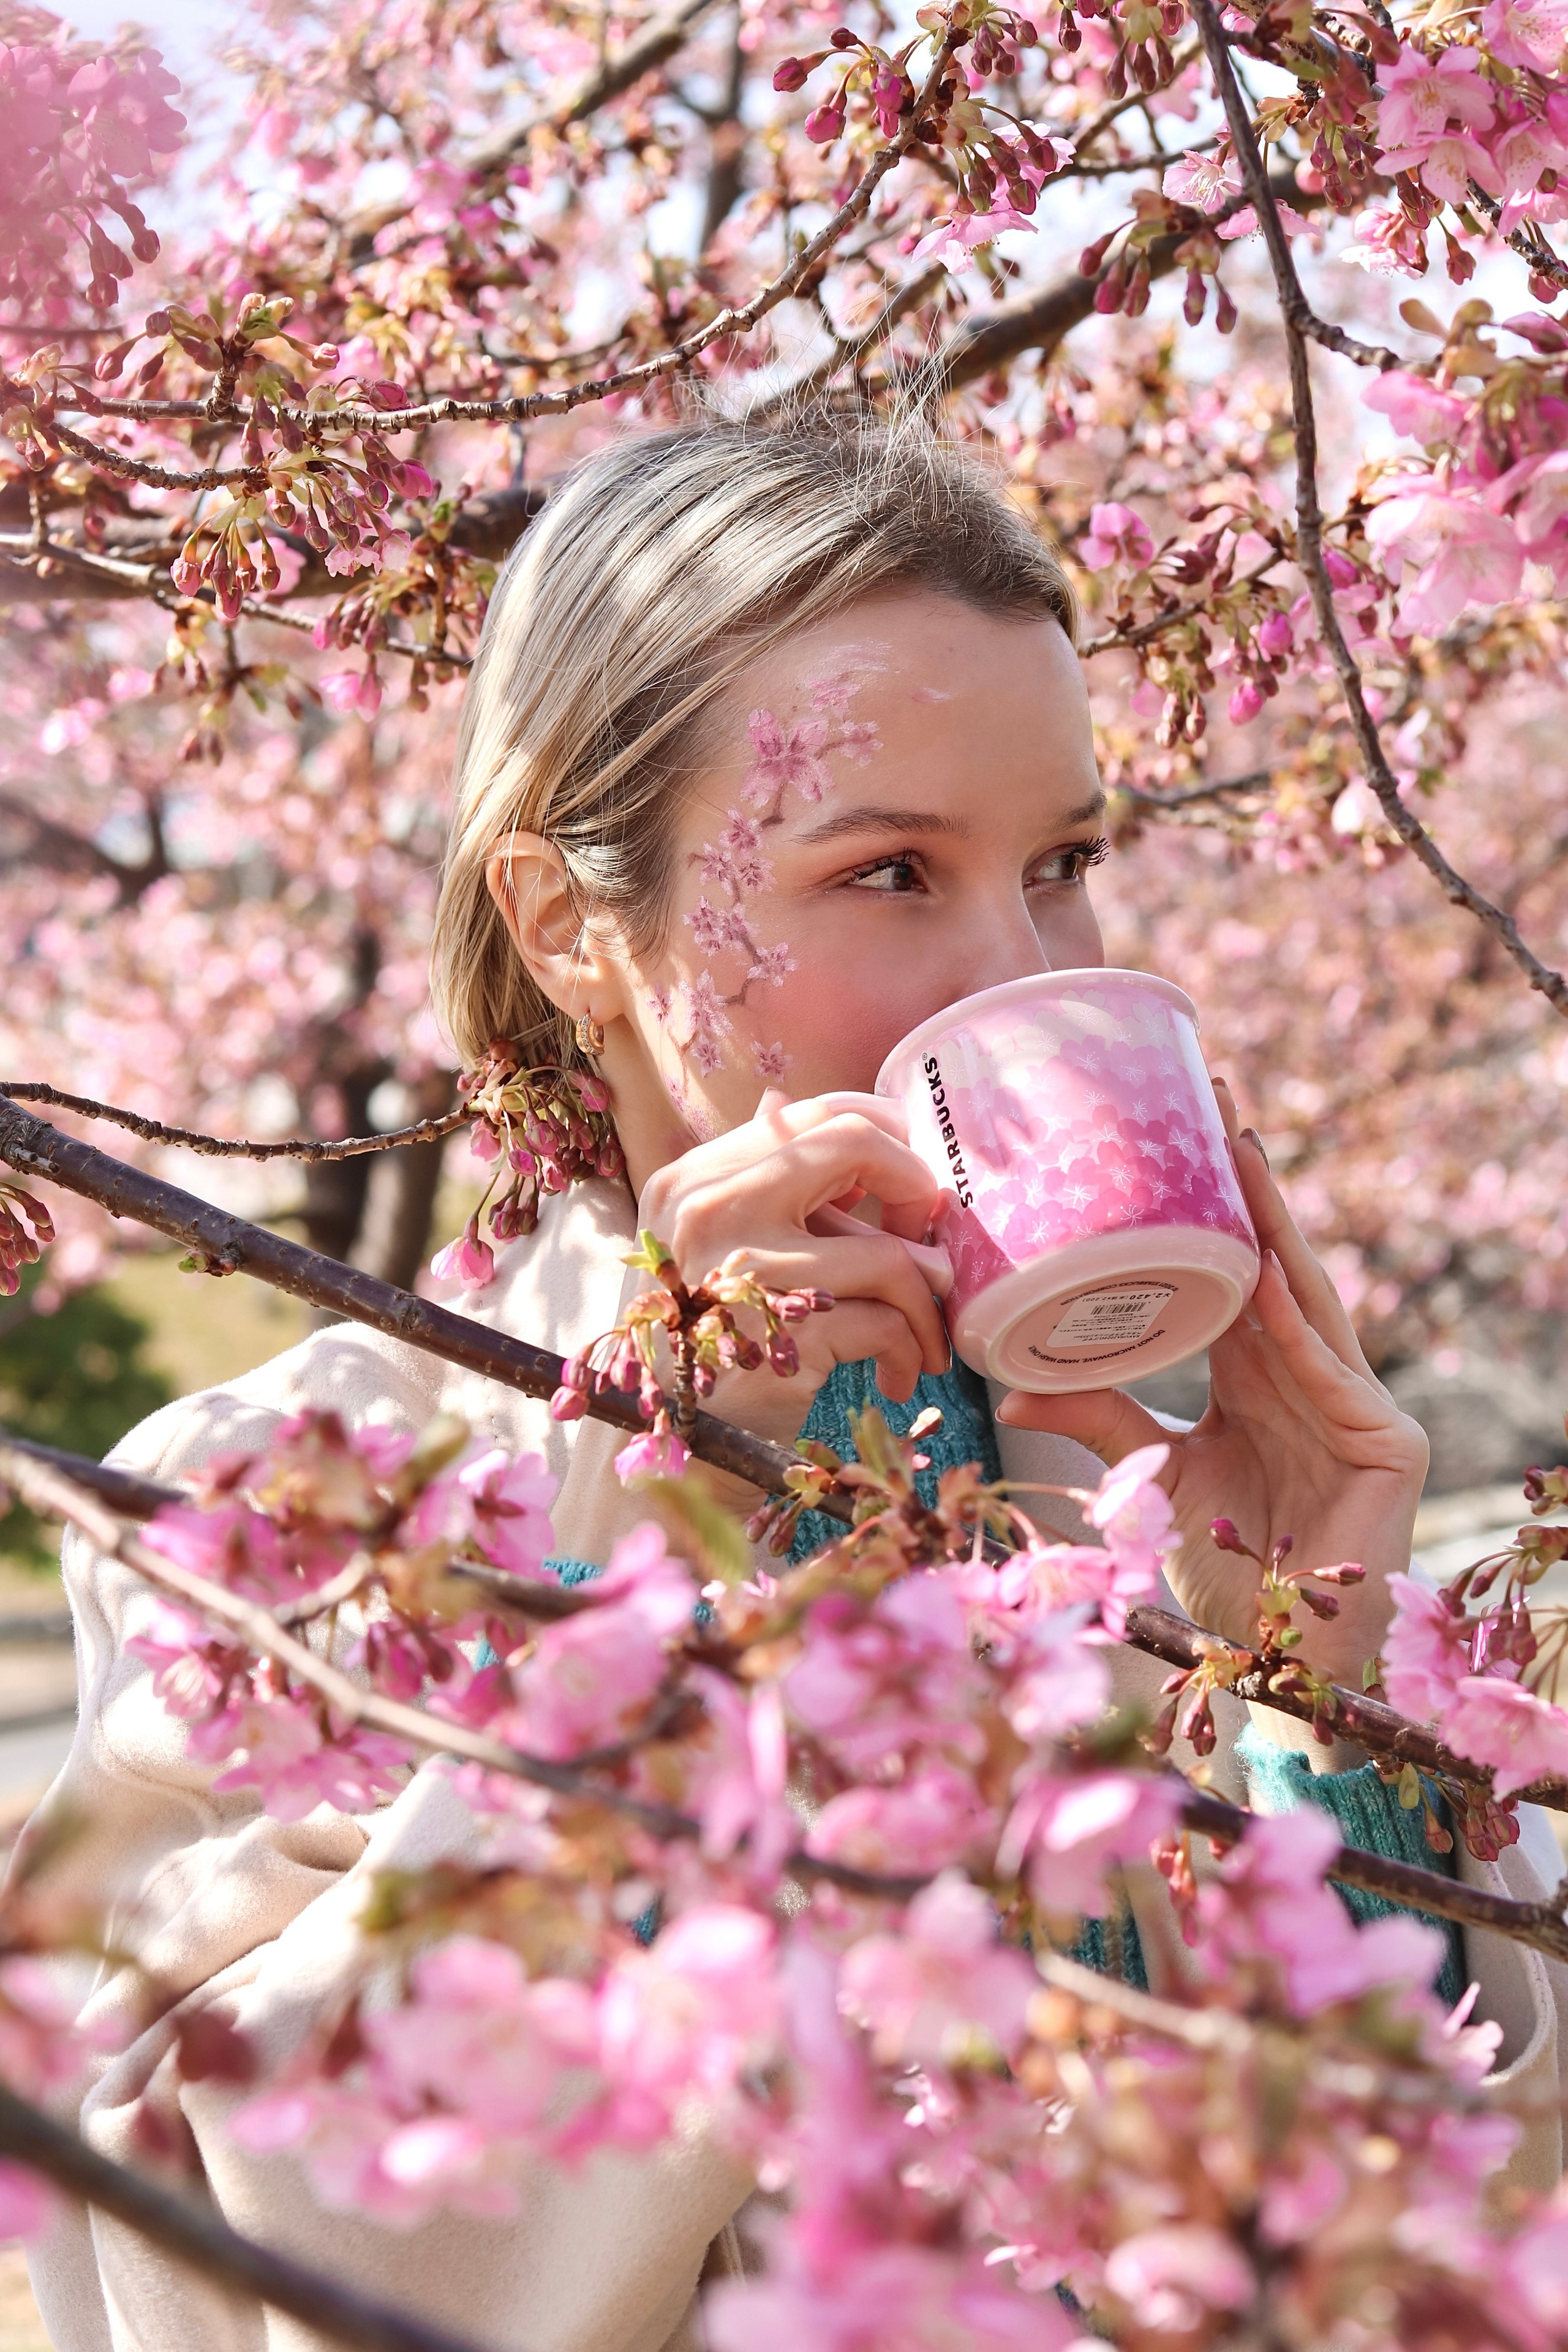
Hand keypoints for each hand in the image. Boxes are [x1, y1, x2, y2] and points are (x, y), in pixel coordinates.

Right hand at [637, 1090, 951, 1458]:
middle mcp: (711, 1211)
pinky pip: (889, 1323)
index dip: (879, 1133)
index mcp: (692, 1181)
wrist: (680, 1449)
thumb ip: (768, 1189)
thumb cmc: (711, 1344)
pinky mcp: (788, 1336)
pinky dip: (911, 1350)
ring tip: (924, 1331)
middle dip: (914, 1191)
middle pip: (854, 1148)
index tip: (905, 1175)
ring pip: (890, 1253)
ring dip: (926, 1299)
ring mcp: (746, 1272)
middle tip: (926, 1240)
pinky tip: (900, 1374)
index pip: (807, 1113)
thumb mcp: (715, 1251)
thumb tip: (833, 1121)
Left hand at [997, 1080, 1427, 1687]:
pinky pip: (1329, 1367)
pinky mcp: (1388, 1442)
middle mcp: (1310, 1377)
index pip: (1235, 1270)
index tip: (1171, 1126)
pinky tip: (1265, 1264)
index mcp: (1259, 1377)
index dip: (1209, 1204)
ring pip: (1306, 1295)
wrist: (1274, 1671)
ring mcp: (1356, 1405)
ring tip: (1237, 1146)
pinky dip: (1292, 1317)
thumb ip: (1093, 1422)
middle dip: (1245, 1181)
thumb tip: (1005, 1384)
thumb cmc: (1222, 1574)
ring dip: (1272, 1220)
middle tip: (1210, 1093)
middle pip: (1275, 1260)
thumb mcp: (1145, 1481)